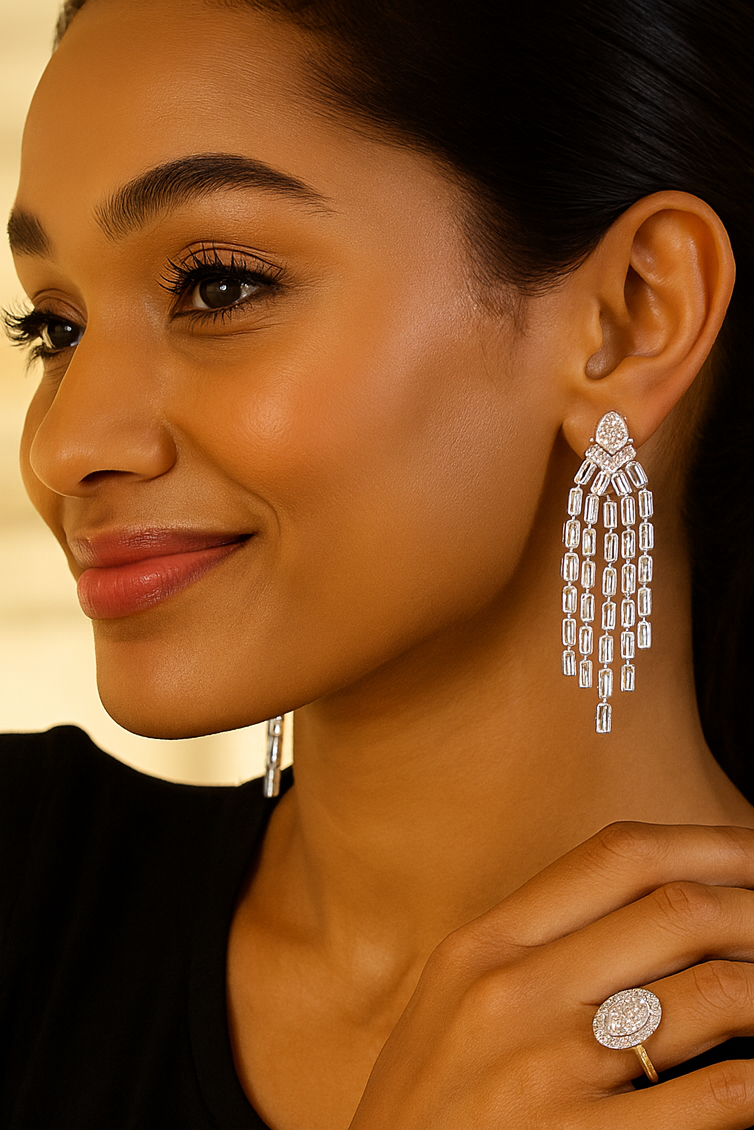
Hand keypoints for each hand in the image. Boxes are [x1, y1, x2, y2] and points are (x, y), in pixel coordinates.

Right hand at [350, 823, 753, 1128]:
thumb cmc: (426, 1110)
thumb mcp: (453, 1007)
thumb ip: (533, 951)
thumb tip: (648, 913)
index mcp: (483, 947)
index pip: (616, 856)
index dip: (707, 843)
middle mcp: (513, 994)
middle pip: (675, 911)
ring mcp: (546, 1073)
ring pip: (712, 994)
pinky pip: (714, 1098)